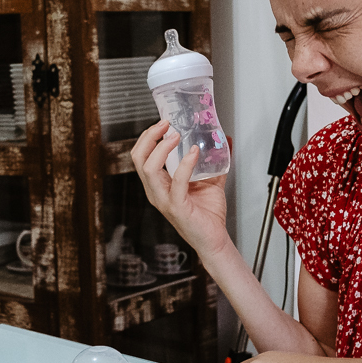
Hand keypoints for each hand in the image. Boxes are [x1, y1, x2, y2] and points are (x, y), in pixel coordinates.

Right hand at [131, 121, 233, 259]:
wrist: (214, 239)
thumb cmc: (207, 214)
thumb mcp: (208, 181)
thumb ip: (212, 162)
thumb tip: (222, 141)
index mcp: (158, 184)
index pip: (141, 155)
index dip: (148, 137)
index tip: (164, 123)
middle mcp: (156, 191)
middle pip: (138, 158)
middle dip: (150, 137)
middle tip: (166, 125)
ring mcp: (164, 200)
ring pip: (148, 169)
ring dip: (162, 148)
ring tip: (176, 136)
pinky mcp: (176, 207)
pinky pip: (176, 182)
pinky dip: (185, 164)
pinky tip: (193, 153)